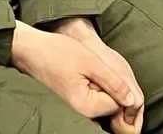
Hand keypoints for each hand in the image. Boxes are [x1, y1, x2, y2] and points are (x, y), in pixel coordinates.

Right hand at [11, 20, 142, 133]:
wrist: (29, 49)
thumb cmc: (57, 52)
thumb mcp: (90, 61)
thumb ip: (114, 82)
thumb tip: (133, 101)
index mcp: (86, 107)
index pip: (118, 103)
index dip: (115, 83)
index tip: (99, 68)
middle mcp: (81, 114)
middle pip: (110, 103)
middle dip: (106, 84)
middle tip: (88, 67)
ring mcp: (75, 110)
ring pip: (101, 99)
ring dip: (97, 83)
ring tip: (81, 68)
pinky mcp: (72, 103)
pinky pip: (90, 97)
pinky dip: (89, 84)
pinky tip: (77, 72)